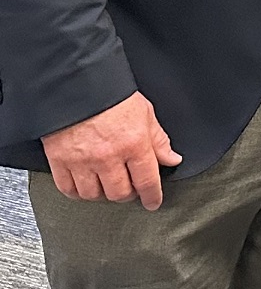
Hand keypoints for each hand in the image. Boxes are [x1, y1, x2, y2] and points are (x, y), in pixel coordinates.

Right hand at [42, 91, 180, 208]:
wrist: (76, 85)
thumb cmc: (112, 96)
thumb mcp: (145, 113)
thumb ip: (158, 139)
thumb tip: (171, 159)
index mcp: (134, 143)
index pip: (147, 181)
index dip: (152, 196)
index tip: (153, 202)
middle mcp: (108, 156)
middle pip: (120, 193)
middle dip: (128, 194)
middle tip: (130, 188)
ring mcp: (82, 161)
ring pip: (94, 195)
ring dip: (103, 194)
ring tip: (107, 184)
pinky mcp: (60, 161)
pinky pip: (68, 189)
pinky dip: (78, 192)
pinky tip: (85, 185)